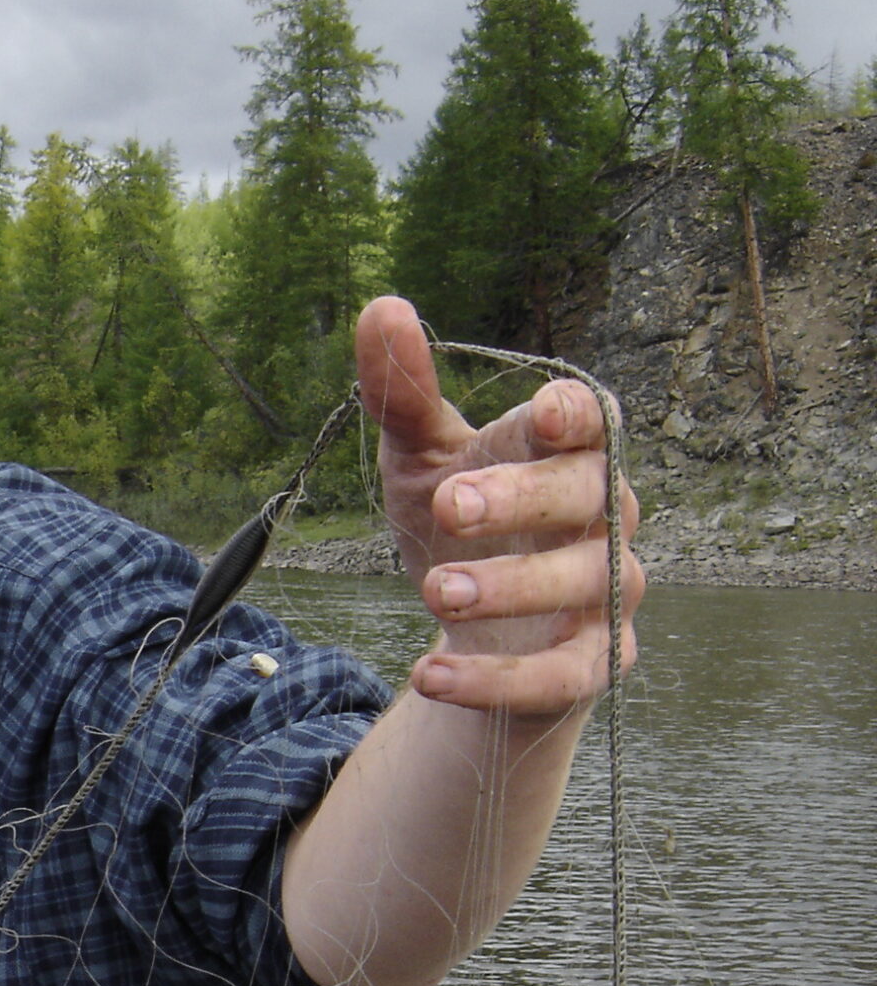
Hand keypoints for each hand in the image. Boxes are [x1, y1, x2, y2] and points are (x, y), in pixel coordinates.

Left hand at [357, 296, 643, 714]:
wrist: (479, 638)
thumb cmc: (463, 528)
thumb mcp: (420, 461)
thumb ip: (404, 394)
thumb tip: (380, 306)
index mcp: (567, 456)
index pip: (595, 422)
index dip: (576, 416)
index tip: (539, 413)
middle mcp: (603, 520)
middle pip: (590, 497)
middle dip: (523, 499)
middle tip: (448, 506)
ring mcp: (606, 596)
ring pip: (586, 585)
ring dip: (511, 587)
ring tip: (436, 592)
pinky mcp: (591, 668)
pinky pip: (560, 677)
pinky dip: (496, 679)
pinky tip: (429, 675)